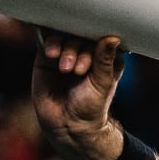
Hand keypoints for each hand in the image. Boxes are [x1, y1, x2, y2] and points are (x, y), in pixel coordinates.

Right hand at [32, 29, 125, 159]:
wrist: (68, 125)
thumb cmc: (91, 107)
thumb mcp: (102, 83)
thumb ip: (104, 60)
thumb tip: (112, 38)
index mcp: (104, 56)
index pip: (101, 36)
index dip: (95, 42)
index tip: (92, 58)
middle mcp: (85, 51)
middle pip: (80, 34)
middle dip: (78, 50)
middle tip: (78, 70)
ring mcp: (66, 52)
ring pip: (64, 36)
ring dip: (64, 49)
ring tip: (65, 69)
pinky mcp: (46, 57)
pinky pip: (46, 40)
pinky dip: (49, 43)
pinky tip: (50, 53)